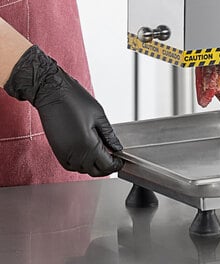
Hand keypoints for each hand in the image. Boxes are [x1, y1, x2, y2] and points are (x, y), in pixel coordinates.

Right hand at [4, 46, 122, 176]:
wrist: (52, 94)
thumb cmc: (74, 100)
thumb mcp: (99, 116)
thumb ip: (109, 135)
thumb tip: (117, 147)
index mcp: (87, 146)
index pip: (106, 165)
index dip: (116, 163)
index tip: (121, 159)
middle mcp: (74, 155)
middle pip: (95, 171)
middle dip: (107, 166)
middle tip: (115, 156)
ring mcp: (64, 155)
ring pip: (83, 169)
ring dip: (94, 164)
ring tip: (103, 151)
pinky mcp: (58, 152)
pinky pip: (73, 165)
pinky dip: (83, 162)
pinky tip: (89, 151)